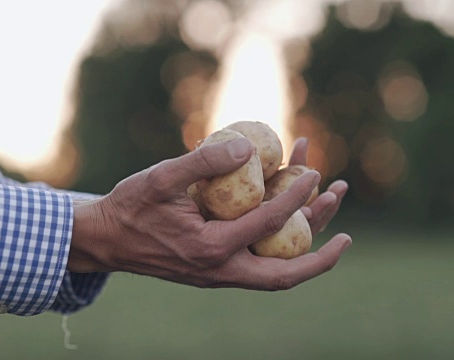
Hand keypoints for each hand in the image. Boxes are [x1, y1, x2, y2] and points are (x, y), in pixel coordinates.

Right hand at [68, 137, 351, 290]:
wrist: (106, 240)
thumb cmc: (129, 207)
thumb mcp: (160, 178)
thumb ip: (202, 161)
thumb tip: (248, 146)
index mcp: (209, 250)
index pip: (266, 223)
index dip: (294, 196)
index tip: (312, 171)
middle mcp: (220, 270)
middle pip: (286, 273)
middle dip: (321, 252)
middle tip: (346, 229)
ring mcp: (220, 275)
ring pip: (274, 268)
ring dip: (304, 243)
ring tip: (326, 205)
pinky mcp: (217, 269)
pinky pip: (259, 261)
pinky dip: (280, 242)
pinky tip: (290, 216)